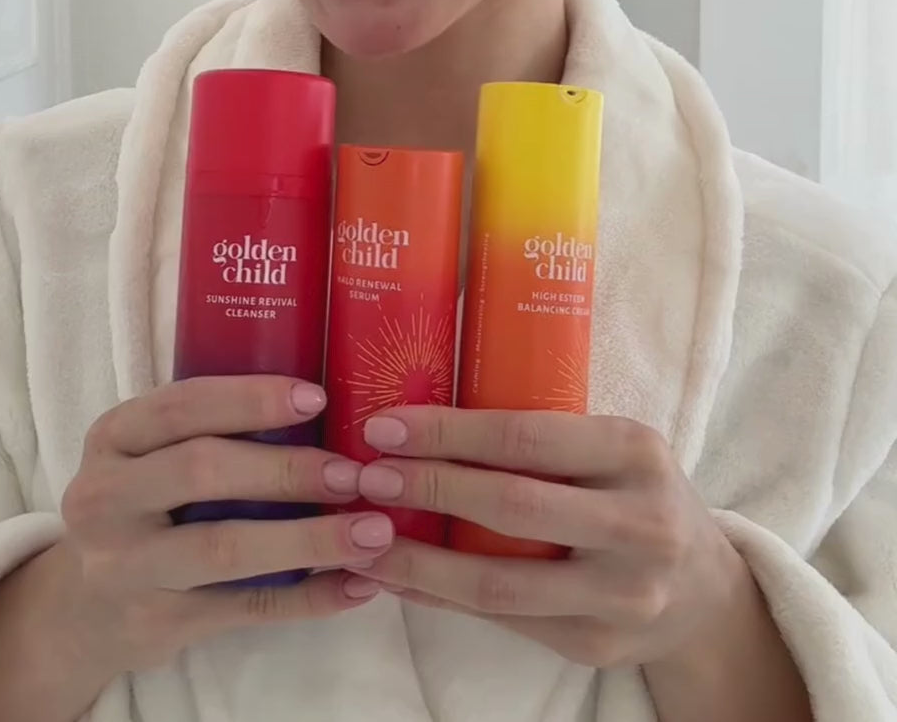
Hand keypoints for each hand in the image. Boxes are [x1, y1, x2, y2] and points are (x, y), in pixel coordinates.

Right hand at [59, 376, 393, 674]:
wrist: (84, 605)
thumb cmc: (142, 503)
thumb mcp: (147, 454)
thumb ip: (208, 430)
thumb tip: (325, 409)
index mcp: (113, 438)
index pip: (181, 406)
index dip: (250, 399)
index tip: (317, 398)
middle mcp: (106, 499)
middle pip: (202, 471)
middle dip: (287, 469)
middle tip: (354, 473)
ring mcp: (127, 566)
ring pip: (224, 550)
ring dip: (308, 540)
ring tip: (373, 532)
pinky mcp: (156, 622)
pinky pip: (244, 608)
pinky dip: (308, 598)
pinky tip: (357, 585)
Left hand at [347, 408, 746, 669]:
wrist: (704, 588)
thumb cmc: (633, 493)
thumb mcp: (610, 447)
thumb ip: (543, 437)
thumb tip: (421, 421)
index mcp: (634, 451)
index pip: (525, 436)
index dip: (448, 433)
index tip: (385, 426)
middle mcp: (638, 523)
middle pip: (511, 505)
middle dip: (428, 489)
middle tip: (367, 477)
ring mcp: (621, 594)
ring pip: (499, 582)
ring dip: (419, 561)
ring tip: (365, 540)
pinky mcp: (597, 646)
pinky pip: (501, 621)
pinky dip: (441, 598)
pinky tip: (399, 578)